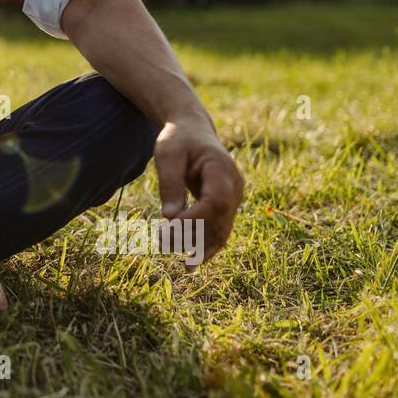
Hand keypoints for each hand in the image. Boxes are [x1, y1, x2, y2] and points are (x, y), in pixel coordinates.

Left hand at [153, 116, 243, 267]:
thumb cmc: (178, 140)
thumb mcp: (167, 155)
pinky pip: (220, 231)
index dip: (195, 218)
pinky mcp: (226, 207)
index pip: (215, 201)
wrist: (192, 131)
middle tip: (163, 245)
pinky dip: (206, 246)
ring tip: (183, 265)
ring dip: (201, 248)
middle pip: (220, 220)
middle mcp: (234, 185)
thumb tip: (170, 218)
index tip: (169, 227)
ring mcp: (234, 198)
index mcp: (221, 168)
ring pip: (223, 230)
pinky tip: (191, 263)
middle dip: (193, 236)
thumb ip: (170, 183)